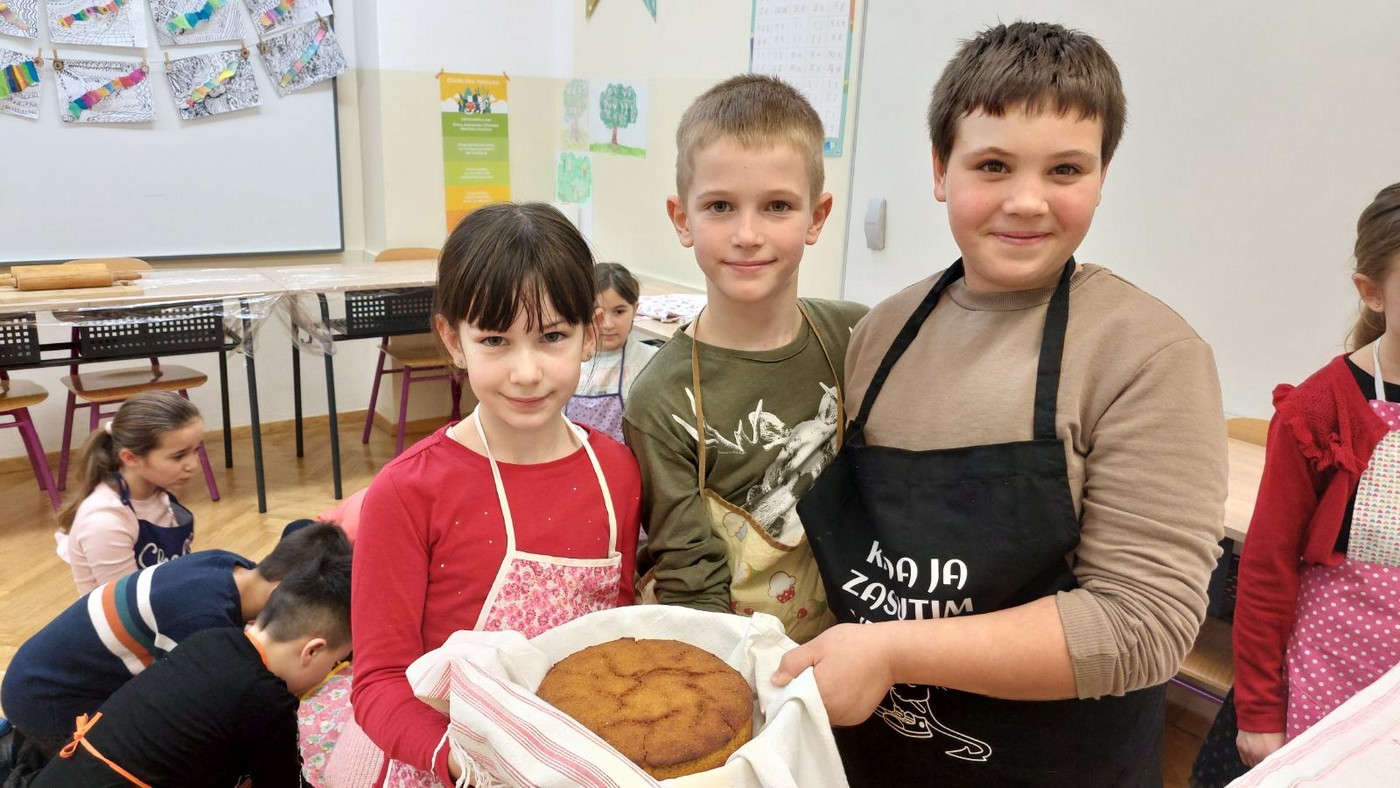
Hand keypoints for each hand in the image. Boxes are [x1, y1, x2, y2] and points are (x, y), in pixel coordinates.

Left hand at [771, 622, 893, 725]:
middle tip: (816, 672)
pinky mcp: (858, 718)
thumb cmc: (852, 644)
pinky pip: (838, 715)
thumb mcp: (818, 646)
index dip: (789, 689)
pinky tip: (842, 686)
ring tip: (831, 678)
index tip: (794, 676)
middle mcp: (832, 714)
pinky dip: (836, 704)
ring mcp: (847, 719)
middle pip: (807, 709)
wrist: (891, 651)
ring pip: (822, 713)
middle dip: (805, 694)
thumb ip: (793, 663)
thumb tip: (775, 681)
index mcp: (819, 696)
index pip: (792, 701)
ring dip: (821, 701)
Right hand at [1236, 729, 1284, 766]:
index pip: (1272, 768)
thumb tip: (1280, 760)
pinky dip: (1248, 757)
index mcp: (1270, 754)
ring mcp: (1247, 751)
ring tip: (1260, 756)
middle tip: (1268, 761)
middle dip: (1264, 765)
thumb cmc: (1274, 726)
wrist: (1258, 712)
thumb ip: (1279, 753)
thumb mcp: (1281, 741)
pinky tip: (1252, 753)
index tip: (1275, 767)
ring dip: (1256, 762)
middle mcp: (1257, 755)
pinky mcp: (1239, 746)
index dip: (1273, 768)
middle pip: (1261, 768)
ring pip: (1251, 765)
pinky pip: (1244, 759)